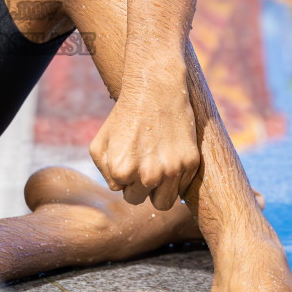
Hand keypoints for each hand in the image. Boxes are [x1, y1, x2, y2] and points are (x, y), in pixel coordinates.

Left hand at [89, 70, 200, 210]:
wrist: (155, 90)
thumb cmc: (124, 117)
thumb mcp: (100, 143)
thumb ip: (105, 172)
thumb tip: (121, 189)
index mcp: (121, 171)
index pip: (123, 193)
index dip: (125, 176)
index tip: (129, 155)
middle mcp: (147, 175)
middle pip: (142, 200)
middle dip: (140, 184)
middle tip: (142, 159)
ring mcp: (171, 171)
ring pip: (163, 202)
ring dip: (158, 188)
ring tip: (155, 164)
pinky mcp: (190, 163)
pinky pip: (181, 187)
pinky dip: (176, 176)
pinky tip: (170, 154)